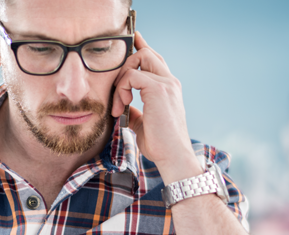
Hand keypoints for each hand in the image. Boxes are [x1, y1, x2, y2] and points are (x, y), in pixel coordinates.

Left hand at [111, 31, 195, 167]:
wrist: (172, 157)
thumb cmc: (160, 144)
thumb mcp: (143, 123)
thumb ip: (136, 111)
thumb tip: (125, 108)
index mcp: (168, 88)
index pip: (155, 59)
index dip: (142, 47)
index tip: (131, 40)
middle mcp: (170, 82)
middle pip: (147, 53)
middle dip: (125, 63)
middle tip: (117, 90)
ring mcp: (166, 84)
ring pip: (138, 60)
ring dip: (121, 80)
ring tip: (119, 105)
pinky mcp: (158, 90)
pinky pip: (132, 76)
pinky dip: (122, 89)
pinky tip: (122, 107)